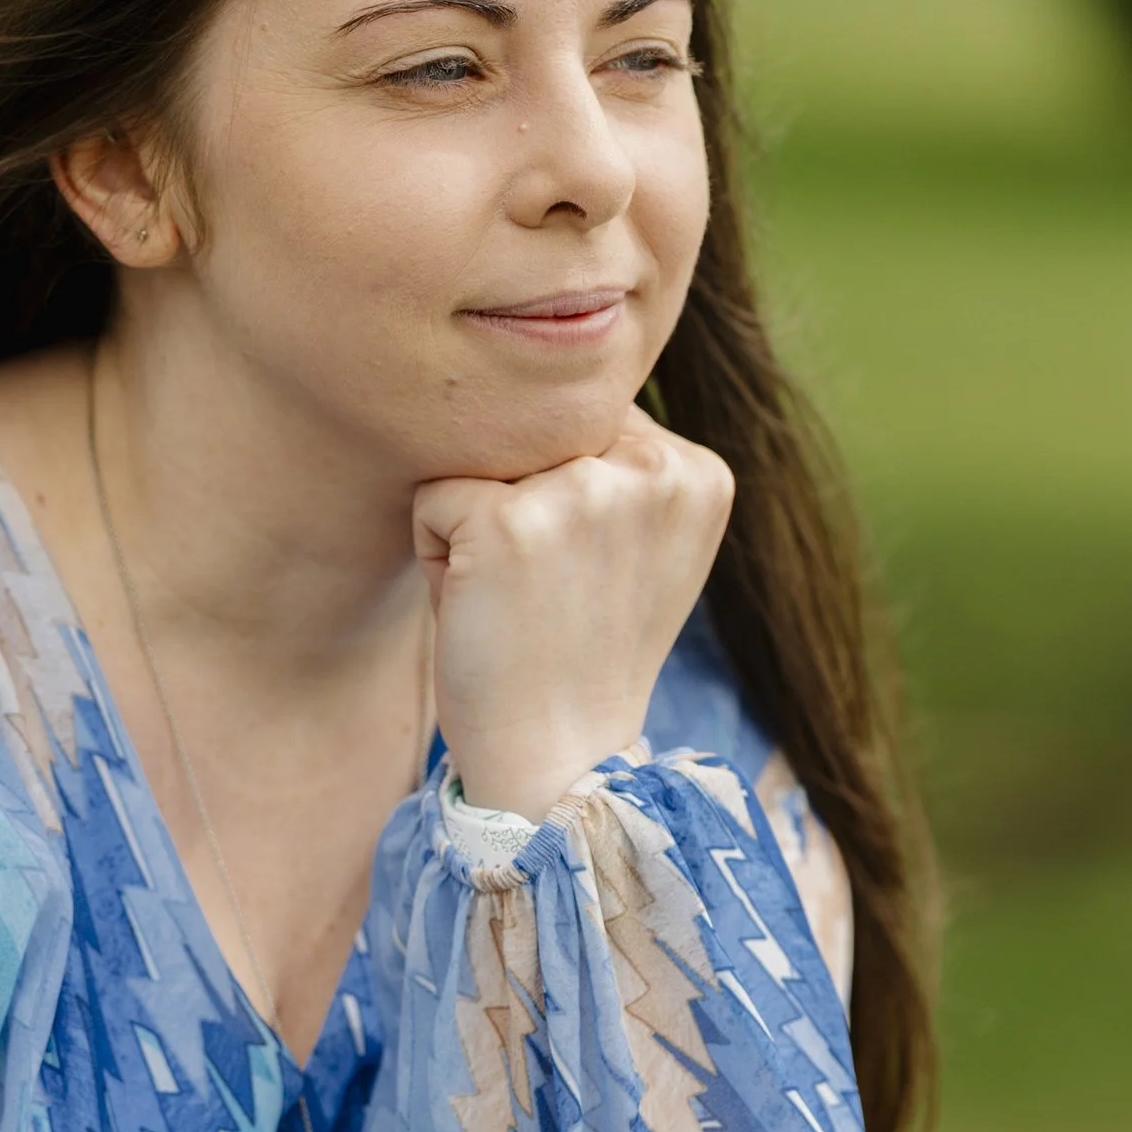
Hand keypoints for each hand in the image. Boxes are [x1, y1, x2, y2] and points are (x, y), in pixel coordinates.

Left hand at [413, 409, 733, 818]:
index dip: (565, 495)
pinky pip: (433, 494)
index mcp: (698, 470)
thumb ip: (624, 464)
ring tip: (515, 596)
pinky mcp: (507, 521)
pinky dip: (437, 551)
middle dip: (521, 500)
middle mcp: (654, 469)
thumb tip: (562, 374)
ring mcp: (582, 491)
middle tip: (545, 591)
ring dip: (478, 522)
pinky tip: (482, 607)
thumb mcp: (638, 543)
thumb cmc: (580, 648)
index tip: (588, 577)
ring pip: (483, 456)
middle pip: (534, 430)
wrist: (558, 757)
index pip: (590, 420)